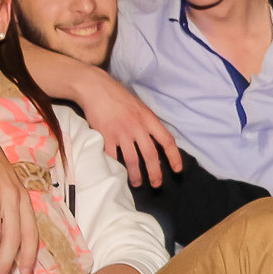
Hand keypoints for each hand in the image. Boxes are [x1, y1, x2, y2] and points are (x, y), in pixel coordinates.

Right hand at [68, 69, 181, 186]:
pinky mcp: (105, 136)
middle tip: (157, 184)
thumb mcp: (140, 107)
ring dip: (136, 175)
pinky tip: (117, 173)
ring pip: (132, 160)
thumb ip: (148, 124)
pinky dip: (115, 167)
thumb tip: (157, 141)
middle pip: (151, 155)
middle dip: (155, 173)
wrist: (96, 88)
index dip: (174, 157)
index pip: (167, 140)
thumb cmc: (119, 97)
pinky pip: (112, 156)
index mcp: (149, 119)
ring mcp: (121, 132)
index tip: (177, 170)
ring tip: (138, 183)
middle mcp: (137, 127)